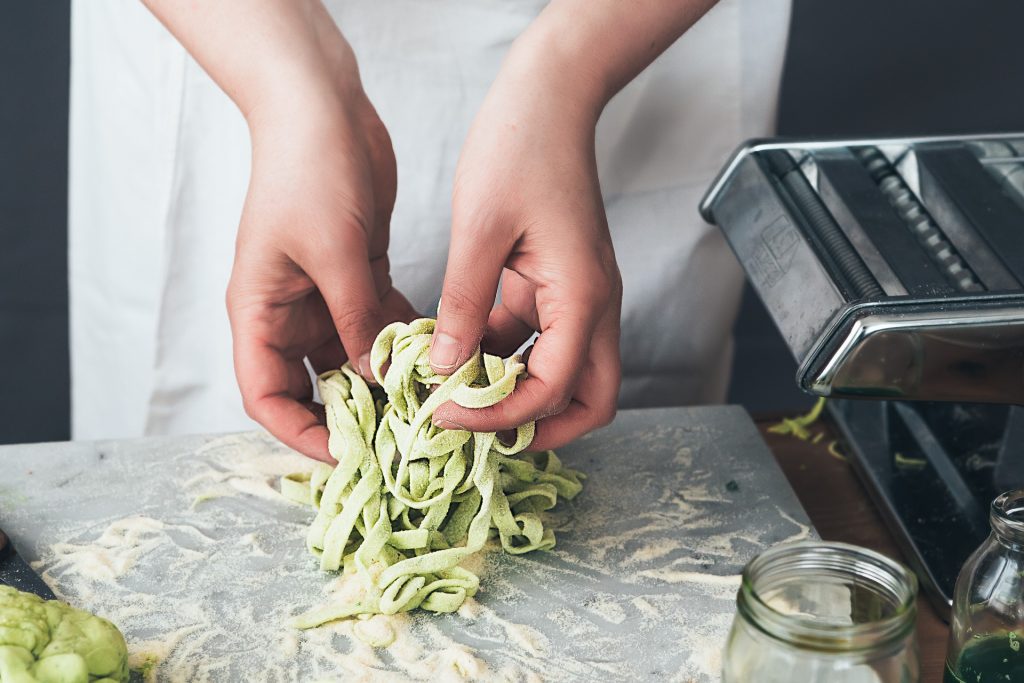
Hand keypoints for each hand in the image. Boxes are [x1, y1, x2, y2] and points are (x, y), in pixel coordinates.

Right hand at [227, 43, 415, 461]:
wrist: (321, 108)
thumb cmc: (309, 173)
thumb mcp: (334, 253)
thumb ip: (354, 320)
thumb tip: (378, 380)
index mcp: (259, 312)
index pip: (265, 395)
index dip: (300, 433)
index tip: (346, 455)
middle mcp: (288, 311)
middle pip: (312, 384)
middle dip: (352, 413)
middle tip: (401, 435)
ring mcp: (324, 294)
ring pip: (352, 358)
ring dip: (385, 380)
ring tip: (429, 404)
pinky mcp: (357, 274)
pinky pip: (378, 325)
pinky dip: (402, 343)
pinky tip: (438, 357)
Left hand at [430, 47, 622, 450]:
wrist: (549, 100)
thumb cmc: (519, 150)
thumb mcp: (479, 232)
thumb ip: (463, 306)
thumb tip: (442, 368)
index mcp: (582, 297)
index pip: (554, 390)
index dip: (500, 414)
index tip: (445, 413)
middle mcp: (594, 305)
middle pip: (588, 400)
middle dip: (540, 428)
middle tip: (478, 431)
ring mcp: (580, 296)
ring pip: (565, 374)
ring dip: (517, 393)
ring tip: (455, 395)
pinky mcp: (558, 284)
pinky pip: (539, 340)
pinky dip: (505, 357)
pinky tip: (457, 352)